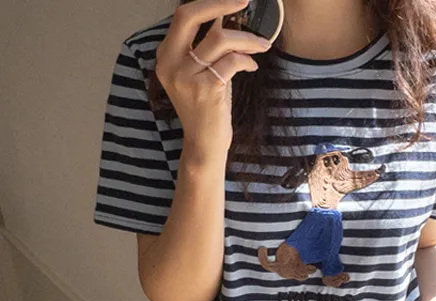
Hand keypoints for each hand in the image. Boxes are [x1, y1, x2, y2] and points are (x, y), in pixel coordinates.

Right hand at [155, 0, 271, 154]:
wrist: (204, 144)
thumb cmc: (206, 108)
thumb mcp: (200, 73)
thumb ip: (206, 48)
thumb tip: (224, 18)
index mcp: (165, 56)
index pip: (182, 16)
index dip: (208, 2)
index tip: (233, 0)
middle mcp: (170, 64)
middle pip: (191, 17)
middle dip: (221, 4)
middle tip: (244, 1)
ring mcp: (186, 77)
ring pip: (220, 39)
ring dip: (247, 39)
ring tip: (261, 45)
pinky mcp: (206, 90)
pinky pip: (233, 62)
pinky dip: (248, 61)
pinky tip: (253, 66)